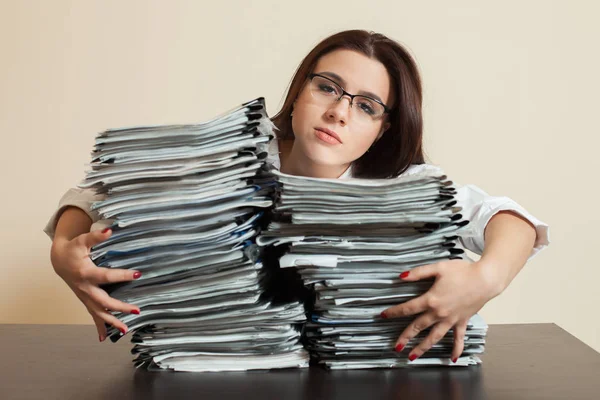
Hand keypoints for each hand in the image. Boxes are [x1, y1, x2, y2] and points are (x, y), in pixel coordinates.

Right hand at [50, 228, 140, 341]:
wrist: (59, 260)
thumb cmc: (73, 249)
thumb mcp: (82, 240)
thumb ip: (96, 236)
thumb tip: (110, 229)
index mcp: (86, 273)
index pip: (106, 276)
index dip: (122, 275)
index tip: (138, 274)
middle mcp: (85, 288)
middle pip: (104, 301)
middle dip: (120, 307)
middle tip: (137, 310)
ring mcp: (85, 297)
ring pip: (98, 313)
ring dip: (112, 322)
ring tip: (126, 330)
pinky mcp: (86, 300)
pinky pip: (93, 316)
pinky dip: (99, 328)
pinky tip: (104, 339)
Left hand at [381, 259, 502, 361]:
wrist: (486, 279)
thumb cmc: (463, 271)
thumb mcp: (438, 268)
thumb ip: (418, 273)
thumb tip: (401, 276)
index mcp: (431, 300)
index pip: (408, 308)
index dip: (394, 312)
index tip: (384, 316)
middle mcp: (439, 313)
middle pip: (418, 327)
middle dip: (405, 337)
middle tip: (396, 347)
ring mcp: (451, 319)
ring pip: (434, 337)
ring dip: (423, 348)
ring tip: (412, 357)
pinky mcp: (462, 321)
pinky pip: (458, 338)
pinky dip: (456, 349)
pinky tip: (452, 359)